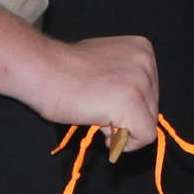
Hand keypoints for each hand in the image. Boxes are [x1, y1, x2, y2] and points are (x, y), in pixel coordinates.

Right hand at [24, 34, 158, 147]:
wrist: (41, 70)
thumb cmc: (64, 70)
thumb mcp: (106, 65)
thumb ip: (125, 80)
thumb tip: (136, 107)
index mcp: (142, 49)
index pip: (150, 93)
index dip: (127, 105)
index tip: (103, 99)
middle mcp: (146, 61)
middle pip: (152, 108)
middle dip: (126, 117)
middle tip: (95, 109)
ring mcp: (140, 81)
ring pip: (148, 124)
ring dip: (122, 129)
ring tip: (95, 113)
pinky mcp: (131, 102)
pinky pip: (145, 137)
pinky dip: (125, 143)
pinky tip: (101, 128)